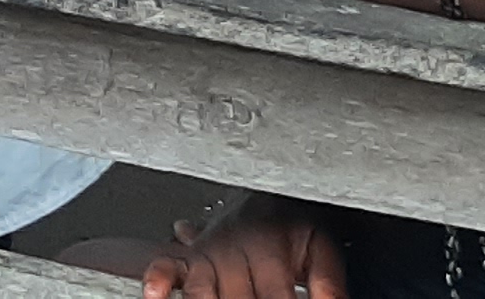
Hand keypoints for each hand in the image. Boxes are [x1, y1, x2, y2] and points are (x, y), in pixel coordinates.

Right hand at [142, 205, 346, 298]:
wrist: (261, 195)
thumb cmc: (291, 224)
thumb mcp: (320, 248)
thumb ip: (328, 282)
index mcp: (268, 245)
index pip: (275, 295)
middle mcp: (234, 248)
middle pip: (238, 298)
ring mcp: (208, 253)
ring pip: (200, 289)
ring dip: (206, 298)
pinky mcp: (187, 258)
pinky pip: (165, 268)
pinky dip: (158, 281)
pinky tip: (157, 294)